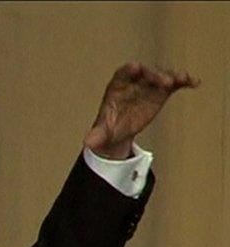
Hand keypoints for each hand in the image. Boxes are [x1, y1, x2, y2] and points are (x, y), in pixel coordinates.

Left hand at [84, 61, 199, 158]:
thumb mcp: (102, 132)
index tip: (136, 68)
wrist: (119, 130)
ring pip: (162, 76)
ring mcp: (149, 85)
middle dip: (155, 75)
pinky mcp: (161, 91)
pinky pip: (174, 83)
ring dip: (173, 76)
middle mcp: (135, 82)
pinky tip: (194, 83)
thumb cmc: (108, 126)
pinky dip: (183, 81)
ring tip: (184, 79)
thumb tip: (87, 143)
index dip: (129, 70)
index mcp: (117, 87)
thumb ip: (96, 135)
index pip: (122, 74)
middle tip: (166, 81)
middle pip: (145, 74)